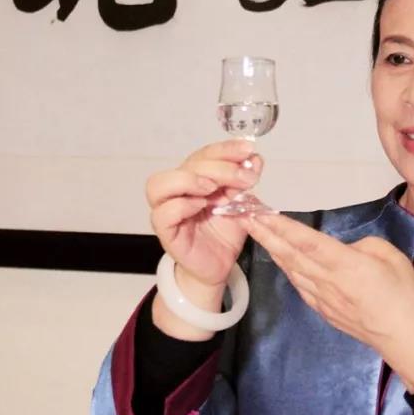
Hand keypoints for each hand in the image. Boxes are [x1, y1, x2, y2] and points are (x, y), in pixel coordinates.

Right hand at [145, 138, 263, 287]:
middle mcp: (177, 191)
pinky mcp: (166, 232)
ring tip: (213, 188)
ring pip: (159, 184)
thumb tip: (254, 159)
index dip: (225, 149)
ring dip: (189, 180)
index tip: (247, 149)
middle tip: (244, 179)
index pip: (203, 155)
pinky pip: (162, 213)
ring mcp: (167, 210)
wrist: (220, 265)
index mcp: (194, 179)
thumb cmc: (224, 233)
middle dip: (219, 167)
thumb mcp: (240, 203)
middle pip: (187, 166)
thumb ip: (244, 181)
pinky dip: (182, 205)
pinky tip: (201, 206)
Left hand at [243, 212, 413, 391]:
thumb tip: (346, 250)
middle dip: (266, 234)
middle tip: (244, 217)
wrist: (405, 339)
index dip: (283, 226)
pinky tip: (280, 259)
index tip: (262, 213)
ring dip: (272, 250)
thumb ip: (364, 245)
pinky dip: (286, 269)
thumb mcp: (391, 256)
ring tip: (256, 232)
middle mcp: (328, 281)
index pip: (308, 241)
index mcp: (346, 265)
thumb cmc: (404, 296)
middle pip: (291, 255)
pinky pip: (300, 285)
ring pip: (291, 270)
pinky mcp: (324, 310)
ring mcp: (323, 299)